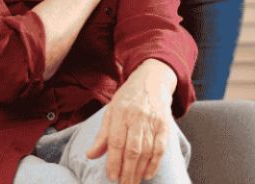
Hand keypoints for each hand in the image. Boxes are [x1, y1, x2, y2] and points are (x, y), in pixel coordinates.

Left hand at [87, 60, 176, 183]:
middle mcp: (136, 117)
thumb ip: (102, 135)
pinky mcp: (164, 126)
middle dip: (127, 171)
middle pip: (132, 149)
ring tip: (132, 182)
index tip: (111, 176)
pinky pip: (160, 149)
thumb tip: (90, 155)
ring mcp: (152, 121)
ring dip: (139, 170)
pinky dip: (154, 164)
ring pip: (146, 151)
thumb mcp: (110, 111)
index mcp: (119, 113)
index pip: (115, 141)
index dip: (113, 161)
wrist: (151, 81)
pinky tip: (147, 174)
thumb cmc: (127, 99)